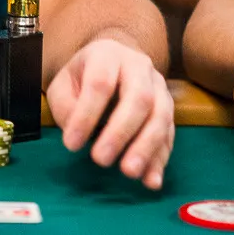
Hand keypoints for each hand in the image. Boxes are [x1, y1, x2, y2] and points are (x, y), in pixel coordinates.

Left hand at [46, 38, 173, 189]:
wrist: (114, 62)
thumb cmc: (83, 76)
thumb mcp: (63, 84)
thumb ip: (65, 105)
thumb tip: (76, 131)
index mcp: (107, 55)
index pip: (100, 83)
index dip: (86, 115)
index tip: (71, 144)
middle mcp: (139, 66)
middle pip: (139, 97)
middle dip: (121, 132)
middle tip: (101, 160)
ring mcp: (159, 86)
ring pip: (161, 115)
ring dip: (146, 147)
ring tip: (129, 172)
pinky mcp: (169, 108)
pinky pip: (170, 134)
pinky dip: (161, 159)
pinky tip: (151, 180)